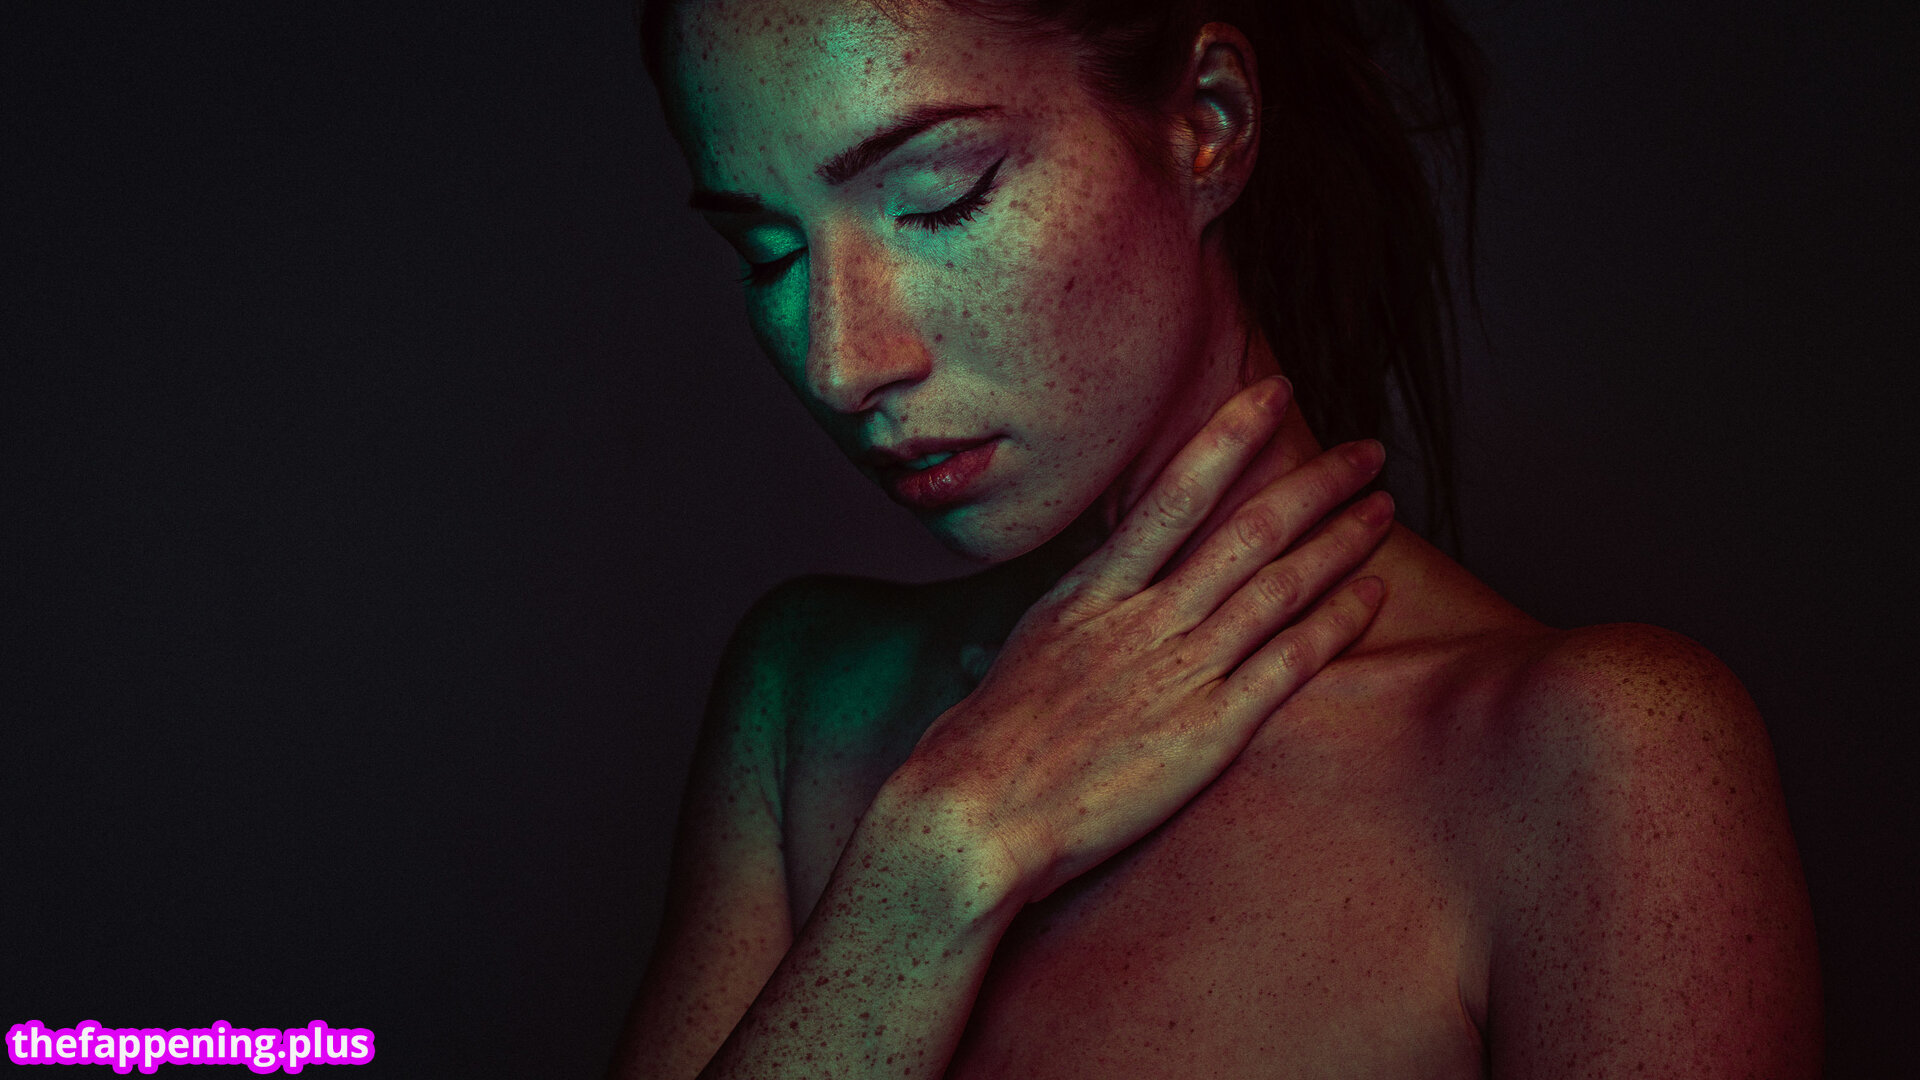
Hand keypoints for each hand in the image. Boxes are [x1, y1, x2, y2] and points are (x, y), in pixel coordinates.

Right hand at [882, 377, 1392, 905]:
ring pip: (1278, 587)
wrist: (977, 811)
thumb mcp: (1022, 649)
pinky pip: (1287, 663)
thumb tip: (1073, 592)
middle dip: (1315, 484)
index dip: (1231, 437)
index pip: (1175, 493)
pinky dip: (1334, 623)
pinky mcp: (1209, 732)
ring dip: (1339, 542)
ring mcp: (1179, 672)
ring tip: (1383, 509)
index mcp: (1093, 592)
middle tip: (1367, 451)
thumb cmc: (987, 740)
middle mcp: (1143, 620)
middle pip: (1248, 531)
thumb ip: (1066, 613)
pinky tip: (1370, 595)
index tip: (1271, 396)